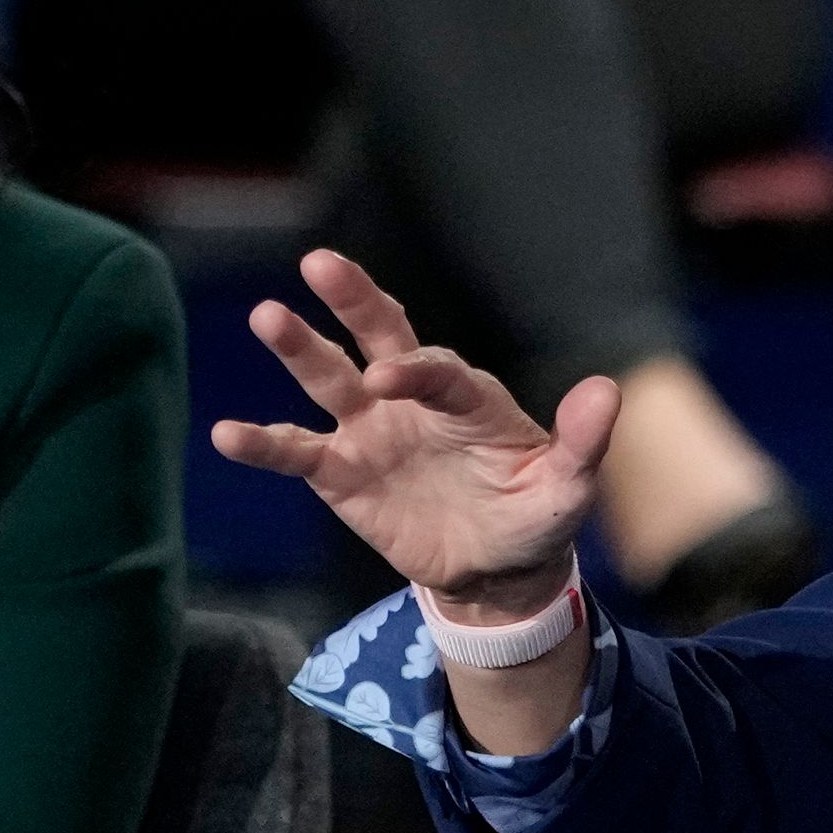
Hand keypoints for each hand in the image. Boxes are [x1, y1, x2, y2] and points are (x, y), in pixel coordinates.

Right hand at [214, 250, 612, 614]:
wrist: (495, 569)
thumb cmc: (535, 515)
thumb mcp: (568, 487)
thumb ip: (582, 442)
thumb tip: (606, 391)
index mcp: (468, 396)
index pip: (438, 369)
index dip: (416, 368)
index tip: (389, 377)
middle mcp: (413, 398)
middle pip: (378, 335)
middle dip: (352, 300)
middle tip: (320, 263)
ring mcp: (371, 429)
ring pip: (328, 378)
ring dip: (298, 348)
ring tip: (266, 316)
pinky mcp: (340, 472)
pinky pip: (296, 451)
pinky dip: (262, 443)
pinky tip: (226, 433)